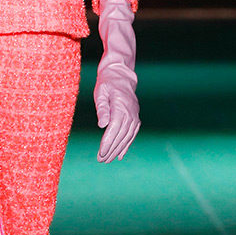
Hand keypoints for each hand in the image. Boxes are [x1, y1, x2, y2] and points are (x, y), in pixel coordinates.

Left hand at [94, 0, 139, 162]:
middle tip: (101, 160)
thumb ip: (102, 108)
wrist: (121, 74)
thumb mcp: (101, 92)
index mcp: (122, 106)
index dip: (108, 142)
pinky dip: (126, 145)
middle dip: (111, 149)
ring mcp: (135, 115)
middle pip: (121, 135)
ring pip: (127, 136)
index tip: (100, 153)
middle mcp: (131, 112)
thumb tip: (103, 125)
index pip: (115, 128)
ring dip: (118, 149)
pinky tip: (120, 154)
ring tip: (108, 160)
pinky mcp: (135, 117)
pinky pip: (132, 134)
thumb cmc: (107, 82)